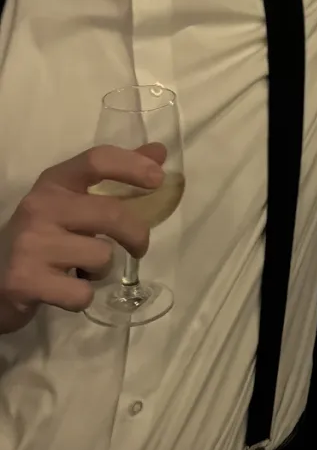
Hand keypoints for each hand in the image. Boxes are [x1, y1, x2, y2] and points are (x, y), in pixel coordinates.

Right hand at [0, 144, 164, 333]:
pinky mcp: (25, 281)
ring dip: (102, 270)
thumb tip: (159, 152)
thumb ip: (115, 177)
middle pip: (110, 214)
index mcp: (54, 182)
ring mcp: (31, 244)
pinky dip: (83, 297)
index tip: (158, 179)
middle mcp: (40, 207)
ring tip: (82, 270)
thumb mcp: (72, 200)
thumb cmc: (42, 236)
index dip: (131, 165)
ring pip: (101, 256)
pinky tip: (67, 290)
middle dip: (136, 234)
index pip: (96, 159)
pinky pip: (81, 293)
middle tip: (139, 247)